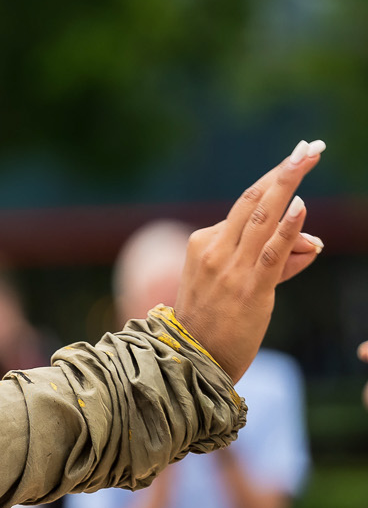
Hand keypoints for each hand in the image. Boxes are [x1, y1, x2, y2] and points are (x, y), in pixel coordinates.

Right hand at [175, 140, 324, 381]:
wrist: (191, 360)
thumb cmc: (215, 322)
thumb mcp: (238, 284)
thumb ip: (278, 261)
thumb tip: (316, 243)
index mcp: (204, 243)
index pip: (247, 208)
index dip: (273, 179)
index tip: (295, 157)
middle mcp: (214, 249)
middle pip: (253, 199)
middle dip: (285, 170)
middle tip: (311, 147)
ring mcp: (230, 268)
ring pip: (262, 217)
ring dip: (288, 184)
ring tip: (308, 158)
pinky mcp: (248, 289)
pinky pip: (270, 253)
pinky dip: (286, 228)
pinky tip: (300, 207)